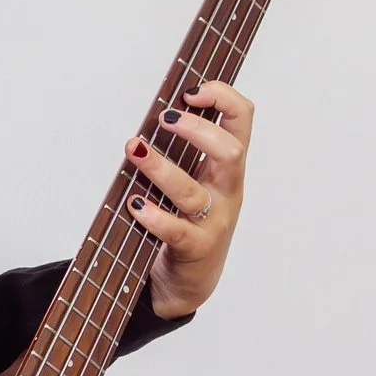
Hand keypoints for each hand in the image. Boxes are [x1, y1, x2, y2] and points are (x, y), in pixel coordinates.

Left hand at [128, 82, 251, 318]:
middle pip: (229, 152)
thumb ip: (182, 151)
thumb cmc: (186, 223)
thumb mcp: (194, 181)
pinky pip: (176, 230)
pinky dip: (154, 216)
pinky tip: (135, 205)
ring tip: (134, 149)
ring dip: (160, 168)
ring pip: (192, 191)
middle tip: (164, 120)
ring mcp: (214, 222)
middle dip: (198, 130)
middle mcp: (227, 191)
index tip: (190, 92)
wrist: (189, 283)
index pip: (242, 120)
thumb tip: (152, 113)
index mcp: (227, 168)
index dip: (223, 97)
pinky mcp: (195, 249)